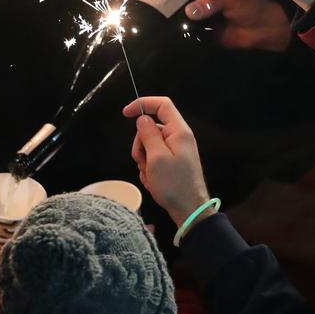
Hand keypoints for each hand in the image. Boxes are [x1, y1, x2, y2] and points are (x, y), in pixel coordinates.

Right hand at [123, 96, 210, 227]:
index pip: (162, 104)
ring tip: (150, 174)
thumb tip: (142, 119)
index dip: (142, 103)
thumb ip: (148, 134)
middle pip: (151, 127)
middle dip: (140, 143)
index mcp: (178, 131)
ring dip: (144, 159)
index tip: (125, 113)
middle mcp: (178, 138)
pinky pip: (153, 158)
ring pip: (149, 144)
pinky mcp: (172, 162)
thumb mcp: (157, 157)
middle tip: (143, 161)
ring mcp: (175, 151)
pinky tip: (154, 180)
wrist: (189, 210)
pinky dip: (149, 168)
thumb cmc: (174, 184)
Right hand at [138, 0, 291, 50]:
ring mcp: (195, 13)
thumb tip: (190, 11)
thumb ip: (212, 2)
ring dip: (156, 13)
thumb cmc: (250, 5)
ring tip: (139, 18)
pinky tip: (156, 36)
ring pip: (171, 10)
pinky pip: (180, 30)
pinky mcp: (198, 31)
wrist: (264, 29)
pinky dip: (169, 33)